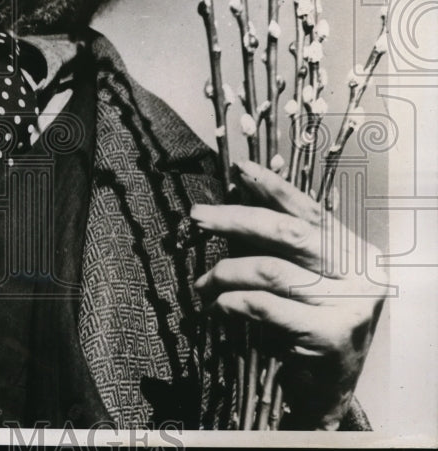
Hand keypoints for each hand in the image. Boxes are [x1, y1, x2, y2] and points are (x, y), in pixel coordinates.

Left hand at [191, 160, 386, 428]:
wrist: (329, 386)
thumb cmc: (306, 319)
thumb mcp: (299, 272)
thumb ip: (274, 236)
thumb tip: (236, 186)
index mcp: (352, 248)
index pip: (308, 209)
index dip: (273, 186)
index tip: (238, 168)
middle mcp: (358, 272)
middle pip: (288, 233)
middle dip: (236, 220)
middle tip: (197, 216)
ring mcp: (349, 305)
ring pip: (270, 270)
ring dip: (226, 272)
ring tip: (203, 283)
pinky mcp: (331, 337)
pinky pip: (268, 307)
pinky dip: (235, 302)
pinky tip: (219, 306)